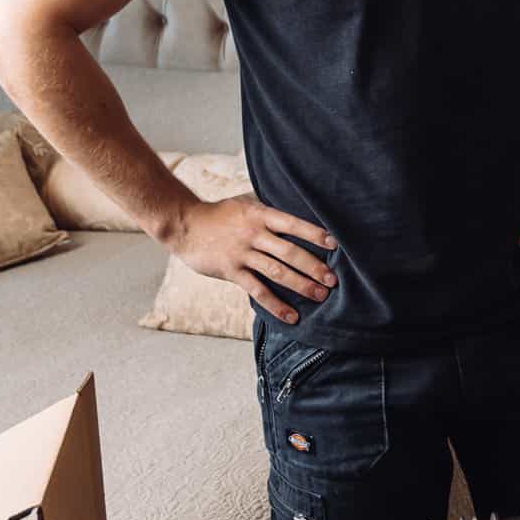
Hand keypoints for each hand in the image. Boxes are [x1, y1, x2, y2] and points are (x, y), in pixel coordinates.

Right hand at [165, 193, 335, 324]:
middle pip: (289, 252)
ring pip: (277, 272)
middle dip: (314, 267)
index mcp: (260, 214)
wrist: (184, 224)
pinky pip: (257, 291)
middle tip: (333, 280)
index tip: (335, 245)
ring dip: (301, 285)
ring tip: (320, 296)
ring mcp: (242, 253)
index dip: (314, 234)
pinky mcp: (231, 271)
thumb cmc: (220, 213)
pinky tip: (291, 316)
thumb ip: (269, 211)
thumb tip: (298, 215)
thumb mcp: (246, 203)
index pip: (293, 223)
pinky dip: (276, 305)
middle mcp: (253, 233)